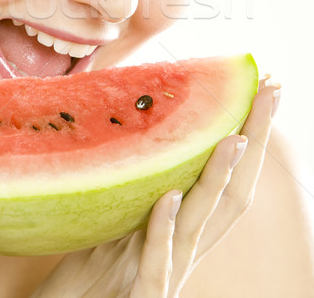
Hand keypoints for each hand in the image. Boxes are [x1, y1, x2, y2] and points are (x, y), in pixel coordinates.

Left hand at [31, 79, 278, 297]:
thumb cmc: (91, 268)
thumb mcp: (119, 213)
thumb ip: (139, 179)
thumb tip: (146, 124)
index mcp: (182, 224)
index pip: (227, 175)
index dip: (250, 133)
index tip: (265, 87)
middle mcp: (184, 245)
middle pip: (231, 191)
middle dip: (255, 140)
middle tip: (271, 92)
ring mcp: (167, 271)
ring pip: (203, 221)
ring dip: (220, 177)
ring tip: (236, 137)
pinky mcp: (142, 294)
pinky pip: (157, 262)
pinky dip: (164, 228)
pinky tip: (170, 195)